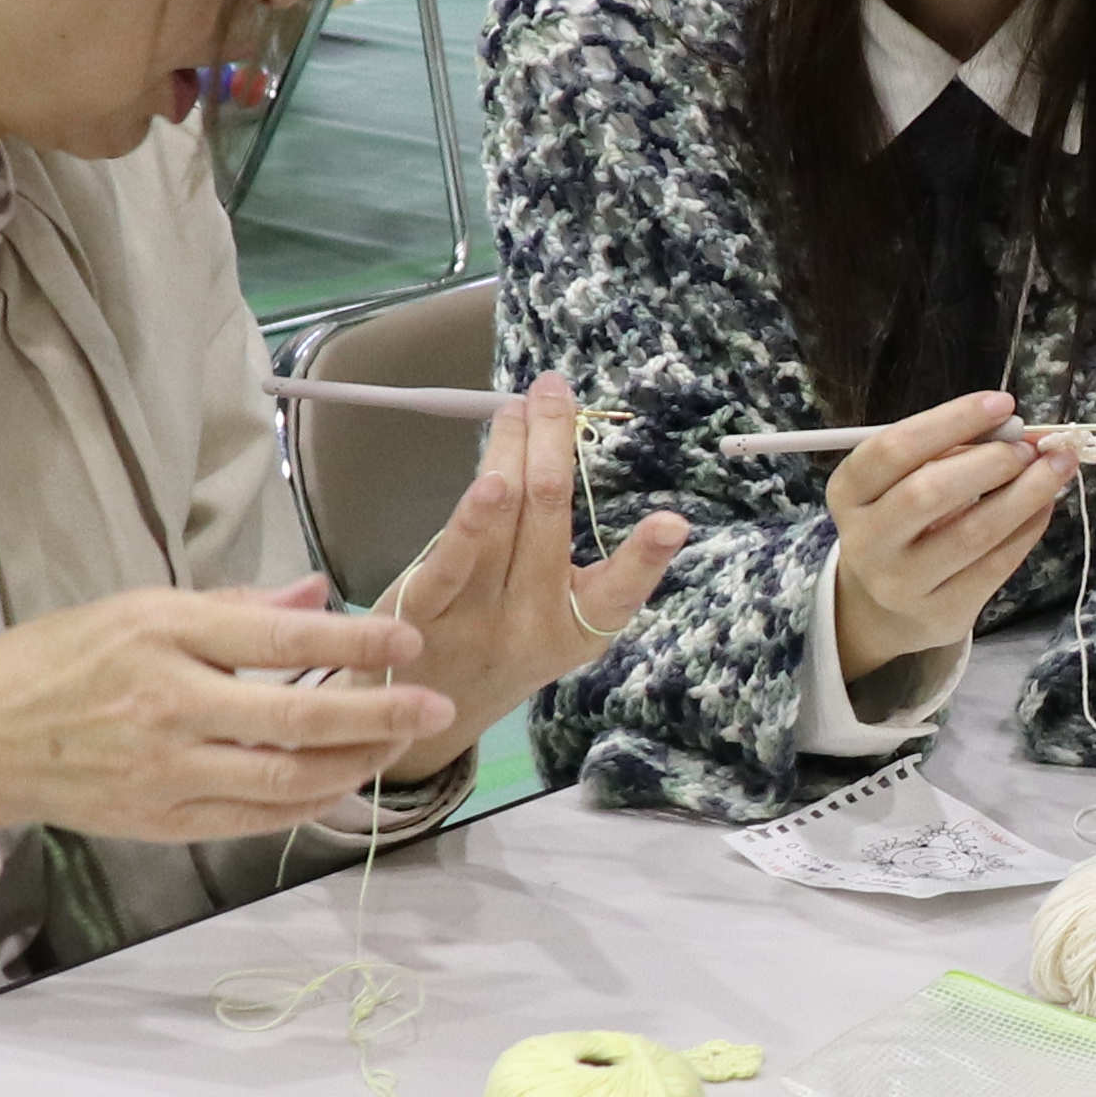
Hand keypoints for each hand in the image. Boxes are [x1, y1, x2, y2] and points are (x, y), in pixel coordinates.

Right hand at [0, 579, 454, 860]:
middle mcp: (169, 704)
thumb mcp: (134, 607)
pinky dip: (307, 803)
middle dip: (378, 715)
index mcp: (162, 634)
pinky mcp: (161, 820)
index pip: (280, 639)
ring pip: (285, 778)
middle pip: (296, 719)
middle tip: (434, 706)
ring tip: (398, 745)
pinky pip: (254, 818)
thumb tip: (316, 595)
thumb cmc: (53, 662)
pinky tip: (341, 783)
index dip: (355, 643)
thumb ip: (232, 607)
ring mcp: (166, 770)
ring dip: (354, 765)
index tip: (408, 640)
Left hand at [376, 377, 690, 741]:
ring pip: (504, 524)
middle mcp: (533, 626)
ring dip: (513, 454)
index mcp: (578, 628)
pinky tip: (491, 475)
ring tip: (523, 405)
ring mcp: (477, 622)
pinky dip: (473, 518)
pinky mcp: (425, 614)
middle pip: (550, 524)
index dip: (646, 558)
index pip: (619, 593)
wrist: (422, 706)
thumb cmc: (501, 640)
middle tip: (556, 390)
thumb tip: (564, 446)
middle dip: (556, 447)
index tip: (673, 523)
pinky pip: (451, 561)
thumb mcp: (556, 619)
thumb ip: (567, 555)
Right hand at [826, 389, 1087, 683]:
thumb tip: (1017, 429)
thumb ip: (948, 451)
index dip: (952, 421)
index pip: (895, 449)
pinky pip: (994, 566)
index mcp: (848, 492)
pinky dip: (1027, 529)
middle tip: (1030, 447)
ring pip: (971, 533)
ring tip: (1054, 468)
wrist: (885, 606)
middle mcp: (866, 540)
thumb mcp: (903, 480)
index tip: (1004, 403)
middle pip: (928, 491)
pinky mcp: (940, 612)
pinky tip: (1044, 505)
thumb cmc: (903, 522)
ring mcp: (900, 583)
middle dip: (991, 461)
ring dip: (1025, 494)